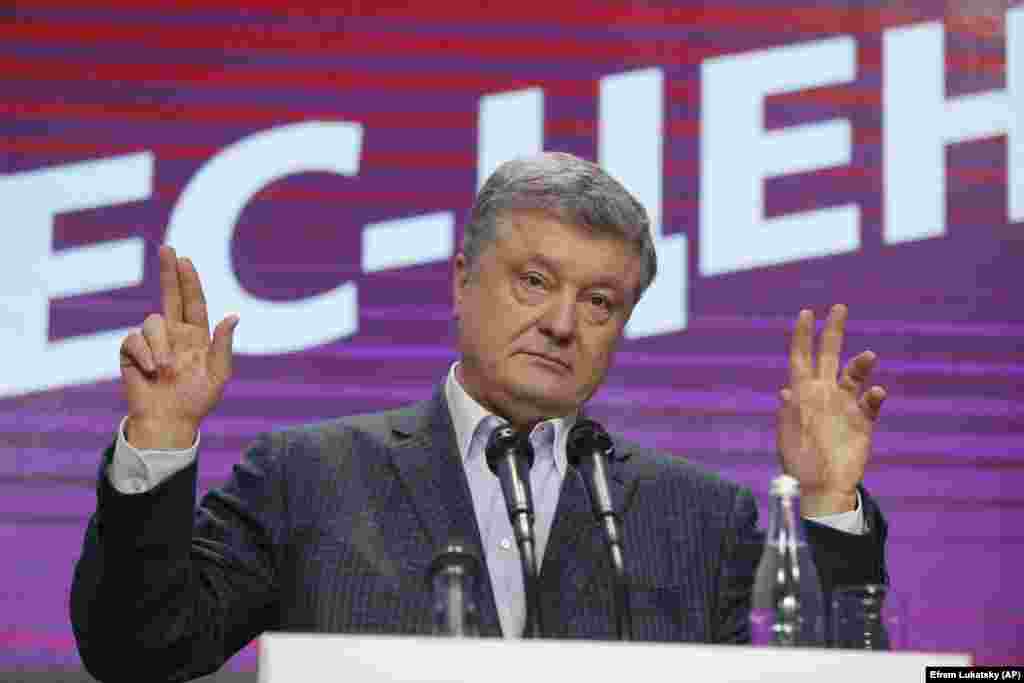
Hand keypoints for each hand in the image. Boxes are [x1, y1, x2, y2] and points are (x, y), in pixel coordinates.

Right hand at [119, 245, 238, 448]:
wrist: (170, 421)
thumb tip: (233, 315)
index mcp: (196, 335)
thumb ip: (224, 344)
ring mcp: (152, 342)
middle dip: (168, 272)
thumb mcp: (219, 374)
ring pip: (152, 321)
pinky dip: (143, 354)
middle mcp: (174, 333)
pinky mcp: (131, 352)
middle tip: (167, 248)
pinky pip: (134, 339)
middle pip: (170, 295)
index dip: (189, 281)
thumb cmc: (197, 400)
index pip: (193, 302)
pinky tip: (149, 370)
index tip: (185, 260)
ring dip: (160, 344)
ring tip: (165, 368)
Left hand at [777, 304, 885, 516]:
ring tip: (868, 355)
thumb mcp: (787, 433)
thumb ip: (789, 411)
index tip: (807, 312)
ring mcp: (845, 406)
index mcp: (802, 393)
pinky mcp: (863, 422)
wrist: (820, 487)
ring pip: (854, 376)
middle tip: (839, 307)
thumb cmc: (798, 461)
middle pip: (828, 356)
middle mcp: (824, 394)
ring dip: (860, 364)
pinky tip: (877, 391)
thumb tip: (786, 391)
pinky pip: (871, 404)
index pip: (801, 357)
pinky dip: (874, 395)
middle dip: (833, 331)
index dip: (803, 335)